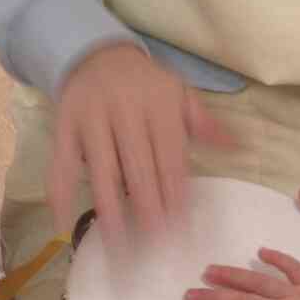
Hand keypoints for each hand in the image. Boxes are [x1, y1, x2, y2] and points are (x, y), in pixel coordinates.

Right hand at [48, 43, 231, 239]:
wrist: (98, 55)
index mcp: (159, 105)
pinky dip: (59, 191)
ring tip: (118, 244)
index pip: (169, 157)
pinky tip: (62, 220)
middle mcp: (125, 111)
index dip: (175, 193)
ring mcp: (92, 120)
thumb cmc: (147, 85)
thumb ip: (205, 124)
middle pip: (138, 167)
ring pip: (102, 169)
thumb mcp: (180, 94)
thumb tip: (239, 147)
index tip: (182, 227)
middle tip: (155, 243)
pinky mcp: (64, 127)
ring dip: (109, 208)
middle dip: (147, 207)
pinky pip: (61, 161)